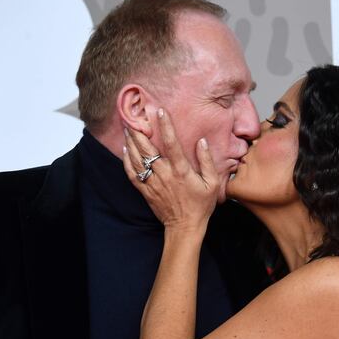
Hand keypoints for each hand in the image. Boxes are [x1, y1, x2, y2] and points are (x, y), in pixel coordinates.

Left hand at [123, 108, 219, 234]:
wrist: (185, 227)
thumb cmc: (201, 205)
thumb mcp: (212, 184)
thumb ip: (207, 162)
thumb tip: (201, 142)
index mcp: (181, 171)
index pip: (172, 143)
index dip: (166, 126)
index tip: (160, 111)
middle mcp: (165, 174)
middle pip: (148, 149)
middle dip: (140, 132)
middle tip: (134, 117)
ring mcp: (153, 183)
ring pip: (138, 159)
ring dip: (131, 143)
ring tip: (127, 129)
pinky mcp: (146, 191)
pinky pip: (132, 174)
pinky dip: (127, 161)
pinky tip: (126, 150)